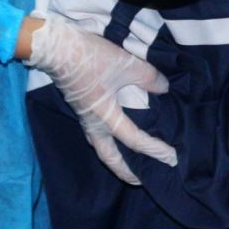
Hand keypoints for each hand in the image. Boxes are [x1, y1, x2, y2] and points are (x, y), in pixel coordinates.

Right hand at [26, 14, 177, 183]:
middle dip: (125, 172)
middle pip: (109, 157)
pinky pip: (97, 133)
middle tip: (141, 181)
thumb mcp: (126, 65)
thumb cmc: (90, 57)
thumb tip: (164, 88)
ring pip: (101, 146)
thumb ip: (149, 78)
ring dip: (115, 159)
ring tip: (129, 164)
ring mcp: (85, 116)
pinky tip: (118, 133)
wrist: (57, 47)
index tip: (172, 157)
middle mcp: (93, 123)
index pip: (134, 141)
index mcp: (105, 117)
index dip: (154, 150)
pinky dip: (110, 141)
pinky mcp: (81, 107)